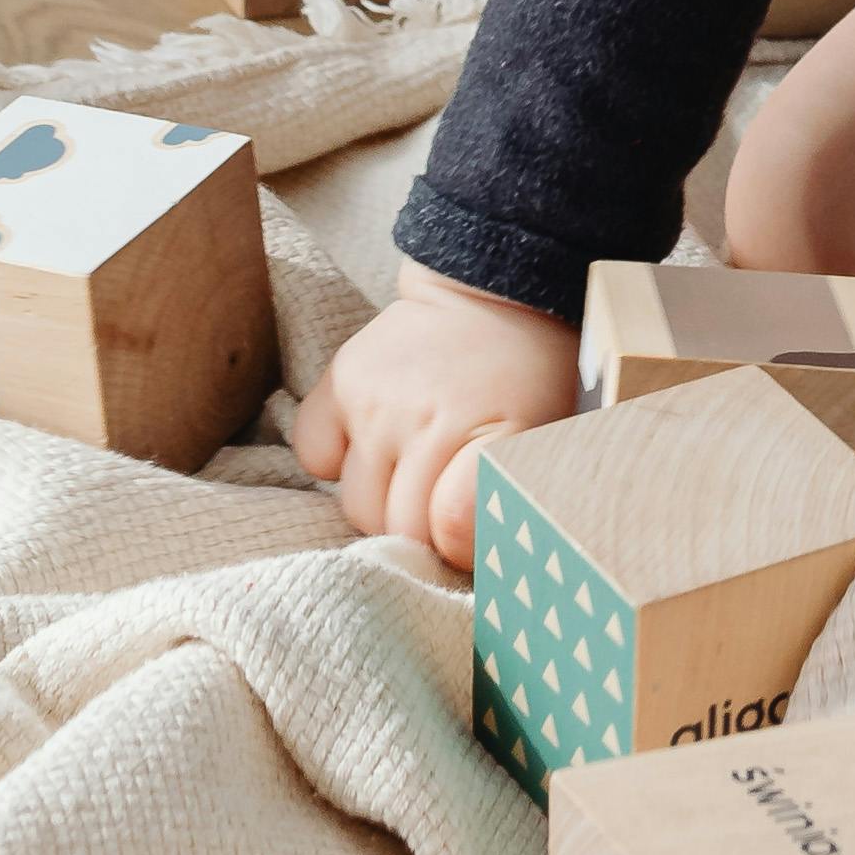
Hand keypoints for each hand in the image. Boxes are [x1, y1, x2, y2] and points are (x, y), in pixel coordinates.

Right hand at [290, 273, 580, 564]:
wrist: (496, 297)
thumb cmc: (526, 382)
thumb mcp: (541, 444)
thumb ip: (506, 505)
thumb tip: (459, 558)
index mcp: (484, 437)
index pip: (445, 535)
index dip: (458, 547)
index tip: (472, 531)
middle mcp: (422, 420)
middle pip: (398, 531)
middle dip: (422, 529)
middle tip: (447, 496)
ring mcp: (374, 400)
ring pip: (356, 506)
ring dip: (383, 502)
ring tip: (414, 471)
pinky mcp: (340, 378)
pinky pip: (314, 455)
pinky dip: (337, 462)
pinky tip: (373, 446)